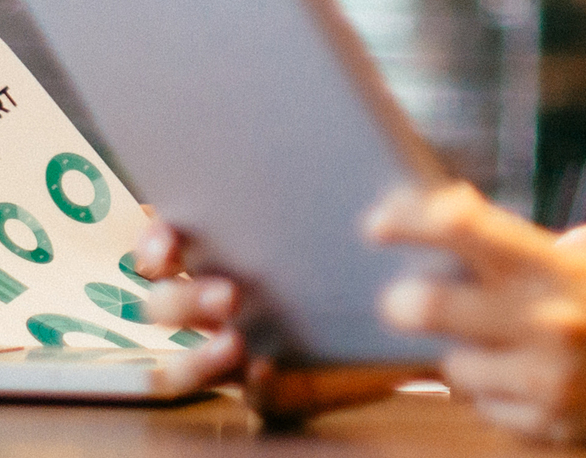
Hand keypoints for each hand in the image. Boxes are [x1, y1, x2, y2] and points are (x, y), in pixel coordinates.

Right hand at [134, 216, 417, 427]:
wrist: (432, 306)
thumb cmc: (388, 243)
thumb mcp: (380, 205)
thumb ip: (369, 190)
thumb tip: (378, 186)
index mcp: (226, 247)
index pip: (165, 243)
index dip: (154, 241)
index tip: (169, 238)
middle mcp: (220, 301)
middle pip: (163, 306)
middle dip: (181, 299)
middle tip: (228, 293)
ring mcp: (242, 349)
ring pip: (183, 362)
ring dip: (196, 353)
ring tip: (234, 339)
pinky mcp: (277, 389)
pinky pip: (251, 399)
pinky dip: (254, 386)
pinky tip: (268, 370)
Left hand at [370, 183, 585, 444]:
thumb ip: (525, 247)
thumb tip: (451, 224)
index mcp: (558, 266)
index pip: (458, 226)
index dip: (405, 218)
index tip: (378, 221)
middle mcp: (545, 322)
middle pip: (423, 303)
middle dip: (404, 298)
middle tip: (402, 294)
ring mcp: (546, 380)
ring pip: (451, 365)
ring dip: (459, 349)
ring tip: (489, 337)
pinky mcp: (552, 425)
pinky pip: (487, 405)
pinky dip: (494, 388)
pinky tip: (521, 371)